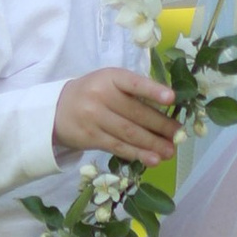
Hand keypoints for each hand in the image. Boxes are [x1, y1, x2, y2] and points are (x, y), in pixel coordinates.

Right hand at [52, 67, 177, 162]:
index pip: (134, 83)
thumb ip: (134, 92)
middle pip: (136, 113)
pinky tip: (151, 159)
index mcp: (111, 77)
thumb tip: (168, 110)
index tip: (172, 98)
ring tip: (169, 152)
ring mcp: (94, 117)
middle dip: (161, 126)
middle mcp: (101, 95)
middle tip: (179, 135)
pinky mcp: (90, 137)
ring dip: (152, 144)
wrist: (56, 110)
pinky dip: (136, 154)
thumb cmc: (93, 93)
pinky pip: (117, 146)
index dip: (153, 90)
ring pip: (129, 133)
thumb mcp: (110, 82)